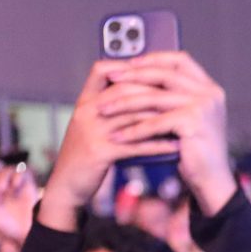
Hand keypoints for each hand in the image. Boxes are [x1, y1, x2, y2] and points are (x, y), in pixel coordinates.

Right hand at [38, 60, 179, 228]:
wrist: (66, 185)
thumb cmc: (85, 156)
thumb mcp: (92, 127)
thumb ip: (110, 112)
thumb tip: (144, 100)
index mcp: (84, 103)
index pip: (101, 70)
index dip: (127, 67)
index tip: (154, 72)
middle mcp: (86, 112)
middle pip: (124, 90)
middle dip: (154, 92)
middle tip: (180, 95)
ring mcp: (91, 131)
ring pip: (132, 116)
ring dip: (161, 118)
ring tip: (184, 120)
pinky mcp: (99, 152)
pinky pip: (135, 144)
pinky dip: (157, 145)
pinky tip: (174, 146)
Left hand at [101, 52, 235, 214]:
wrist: (212, 179)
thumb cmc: (195, 150)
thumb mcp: (186, 116)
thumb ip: (172, 96)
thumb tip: (136, 75)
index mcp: (209, 87)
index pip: (179, 60)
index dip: (153, 58)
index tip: (129, 63)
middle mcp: (209, 93)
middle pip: (163, 74)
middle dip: (132, 76)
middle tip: (110, 79)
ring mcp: (203, 107)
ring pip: (154, 98)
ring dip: (124, 104)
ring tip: (103, 110)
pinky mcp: (193, 123)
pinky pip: (155, 122)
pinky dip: (134, 130)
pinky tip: (118, 136)